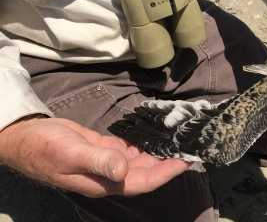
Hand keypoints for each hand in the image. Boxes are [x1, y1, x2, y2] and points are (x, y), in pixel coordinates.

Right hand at [0, 115, 190, 197]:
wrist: (27, 138)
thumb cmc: (46, 148)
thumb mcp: (71, 154)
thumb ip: (98, 161)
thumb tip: (124, 169)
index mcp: (105, 181)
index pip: (144, 181)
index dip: (167, 173)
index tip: (187, 161)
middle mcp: (111, 174)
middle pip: (148, 172)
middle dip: (169, 161)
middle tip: (190, 146)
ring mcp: (108, 161)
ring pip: (141, 160)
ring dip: (159, 152)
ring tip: (178, 139)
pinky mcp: (105, 148)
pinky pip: (130, 148)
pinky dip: (144, 142)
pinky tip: (155, 133)